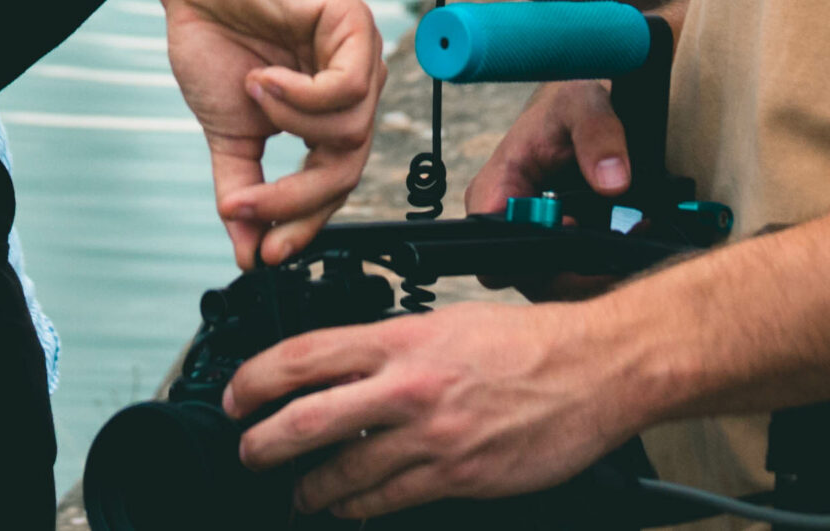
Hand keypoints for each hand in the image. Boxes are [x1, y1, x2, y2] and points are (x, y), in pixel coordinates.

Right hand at [153, 0, 385, 268]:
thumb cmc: (216, 40)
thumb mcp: (229, 131)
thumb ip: (242, 189)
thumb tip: (245, 252)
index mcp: (331, 114)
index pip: (333, 183)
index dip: (302, 223)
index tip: (266, 254)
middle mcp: (356, 88)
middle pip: (347, 166)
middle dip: (294, 198)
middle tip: (246, 205)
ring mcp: (361, 55)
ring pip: (350, 131)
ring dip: (292, 126)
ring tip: (252, 95)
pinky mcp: (356, 23)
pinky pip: (348, 88)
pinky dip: (301, 94)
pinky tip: (266, 76)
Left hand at [226, 300, 631, 518]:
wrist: (593, 370)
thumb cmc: (529, 343)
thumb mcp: (448, 322)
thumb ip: (393, 345)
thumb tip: (344, 367)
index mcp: (403, 339)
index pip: (305, 356)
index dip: (256, 380)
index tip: (237, 396)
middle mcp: (408, 388)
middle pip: (306, 421)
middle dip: (261, 445)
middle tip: (248, 453)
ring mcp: (430, 438)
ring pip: (342, 473)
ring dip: (308, 488)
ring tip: (297, 492)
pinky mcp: (456, 478)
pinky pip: (387, 502)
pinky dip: (357, 508)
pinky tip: (346, 507)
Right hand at [463, 80, 633, 297]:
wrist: (578, 105)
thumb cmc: (568, 102)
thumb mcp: (585, 103)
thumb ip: (599, 137)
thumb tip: (612, 183)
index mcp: (497, 188)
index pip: (493, 254)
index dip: (538, 258)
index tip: (576, 229)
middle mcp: (506, 220)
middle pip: (530, 279)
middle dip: (580, 271)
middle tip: (622, 241)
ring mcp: (529, 236)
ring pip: (557, 282)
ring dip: (598, 268)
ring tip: (635, 229)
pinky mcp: (553, 243)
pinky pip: (574, 272)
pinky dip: (605, 262)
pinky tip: (633, 231)